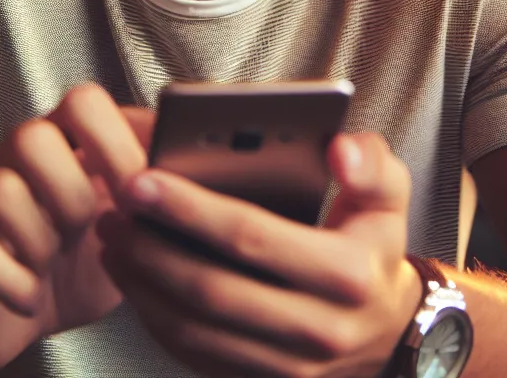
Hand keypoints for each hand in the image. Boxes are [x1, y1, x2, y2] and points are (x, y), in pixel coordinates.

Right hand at [0, 84, 152, 376]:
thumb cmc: (69, 270)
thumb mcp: (124, 233)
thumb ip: (155, 202)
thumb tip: (203, 184)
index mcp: (59, 147)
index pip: (83, 101)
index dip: (119, 143)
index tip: (142, 193)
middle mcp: (8, 163)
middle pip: (32, 137)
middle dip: (74, 194)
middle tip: (88, 235)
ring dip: (39, 240)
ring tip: (52, 267)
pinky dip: (13, 283)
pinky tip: (30, 297)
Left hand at [97, 132, 420, 377]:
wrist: (390, 332)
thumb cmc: (375, 252)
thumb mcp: (390, 200)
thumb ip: (371, 164)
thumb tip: (338, 149)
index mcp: (347, 274)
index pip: (252, 238)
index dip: (190, 210)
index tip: (144, 180)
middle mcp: (319, 326)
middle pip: (211, 288)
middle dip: (152, 247)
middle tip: (116, 208)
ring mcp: (288, 364)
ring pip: (193, 329)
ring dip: (143, 283)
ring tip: (116, 238)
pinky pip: (193, 354)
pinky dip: (155, 317)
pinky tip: (134, 280)